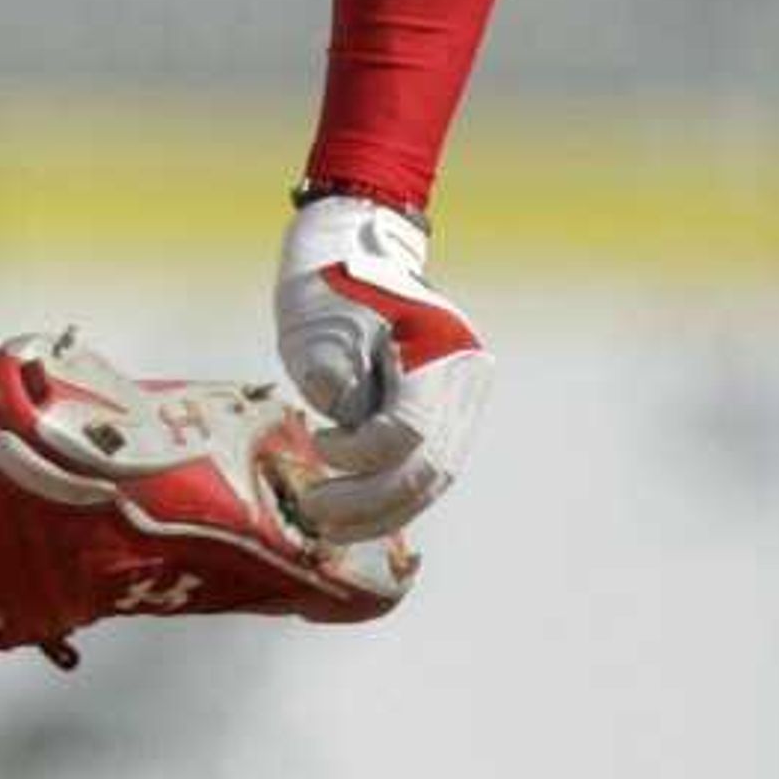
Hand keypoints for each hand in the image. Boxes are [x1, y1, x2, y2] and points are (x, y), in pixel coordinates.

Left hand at [271, 192, 490, 541]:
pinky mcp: (448, 411)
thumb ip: (333, 377)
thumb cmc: (328, 285)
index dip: (359, 455)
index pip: (409, 430)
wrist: (356, 248)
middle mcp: (466, 378)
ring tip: (329, 530)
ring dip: (382, 511)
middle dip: (370, 503)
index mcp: (440, 350)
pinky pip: (427, 466)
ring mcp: (464, 397)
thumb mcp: (317, 326)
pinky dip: (392, 495)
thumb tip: (350, 429)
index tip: (316, 444)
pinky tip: (355, 515)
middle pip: (429, 466)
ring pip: (435, 477)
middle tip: (313, 517)